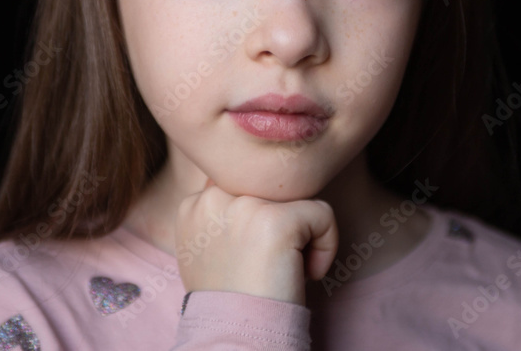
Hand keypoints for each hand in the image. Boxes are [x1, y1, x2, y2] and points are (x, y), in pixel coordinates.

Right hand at [175, 178, 337, 305]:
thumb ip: (223, 217)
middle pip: (272, 188)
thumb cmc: (229, 301)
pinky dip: (327, 246)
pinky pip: (323, 214)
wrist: (235, 338)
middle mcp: (213, 197)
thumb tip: (259, 198)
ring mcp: (244, 205)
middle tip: (270, 265)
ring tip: (285, 268)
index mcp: (194, 205)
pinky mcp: (276, 220)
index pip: (244, 186)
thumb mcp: (207, 251)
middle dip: (280, 223)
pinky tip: (305, 274)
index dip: (258, 220)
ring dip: (302, 234)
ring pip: (298, 198)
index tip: (253, 259)